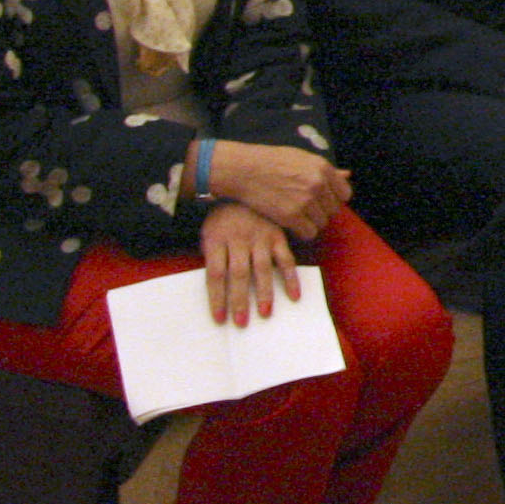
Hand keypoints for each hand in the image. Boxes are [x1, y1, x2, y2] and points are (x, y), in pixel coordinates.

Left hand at [200, 202, 301, 327]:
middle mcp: (239, 238)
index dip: (216, 297)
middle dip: (239, 300)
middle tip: (241, 322)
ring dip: (264, 292)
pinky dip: (291, 277)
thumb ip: (214, 255)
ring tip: (265, 313)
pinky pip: (286, 258)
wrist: (244, 181)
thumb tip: (216, 288)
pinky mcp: (277, 235)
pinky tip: (294, 296)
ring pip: (261, 268)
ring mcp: (260, 236)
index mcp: (217, 238)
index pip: (214, 273)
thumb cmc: (223, 215)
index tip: (219, 319)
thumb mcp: (210, 231)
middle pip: (237, 274)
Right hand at [206, 140, 348, 238]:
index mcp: (323, 168)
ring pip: (321, 223)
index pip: (344, 194)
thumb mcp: (302, 158)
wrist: (244, 170)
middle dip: (321, 212)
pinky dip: (302, 231)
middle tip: (306, 209)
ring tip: (297, 216)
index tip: (322, 201)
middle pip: (333, 210)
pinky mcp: (291, 216)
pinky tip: (292, 224)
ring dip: (311, 222)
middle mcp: (318, 184)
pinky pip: (308, 233)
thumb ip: (326, 170)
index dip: (333, 199)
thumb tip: (348, 174)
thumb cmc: (272, 162)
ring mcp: (305, 201)